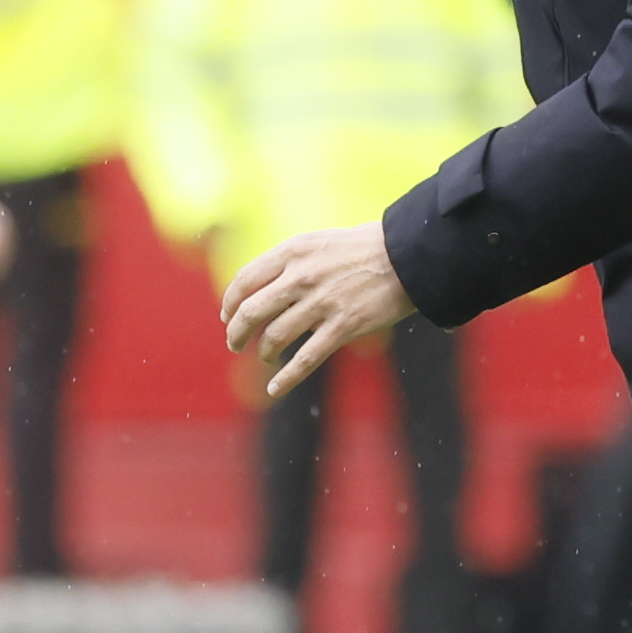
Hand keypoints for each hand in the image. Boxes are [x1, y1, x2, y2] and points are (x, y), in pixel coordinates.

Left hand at [222, 223, 415, 397]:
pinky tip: (275, 389)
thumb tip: (255, 291)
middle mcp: (302, 277)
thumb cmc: (357, 249)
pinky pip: (306, 359)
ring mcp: (322, 303)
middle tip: (235, 343)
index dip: (230, 302)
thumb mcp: (315, 243)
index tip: (227, 316)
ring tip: (265, 358)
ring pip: (275, 337)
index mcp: (292, 252)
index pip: (245, 280)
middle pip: (251, 312)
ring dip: (264, 353)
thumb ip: (286, 263)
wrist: (404, 256)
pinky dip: (286, 378)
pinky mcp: (342, 327)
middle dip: (237, 332)